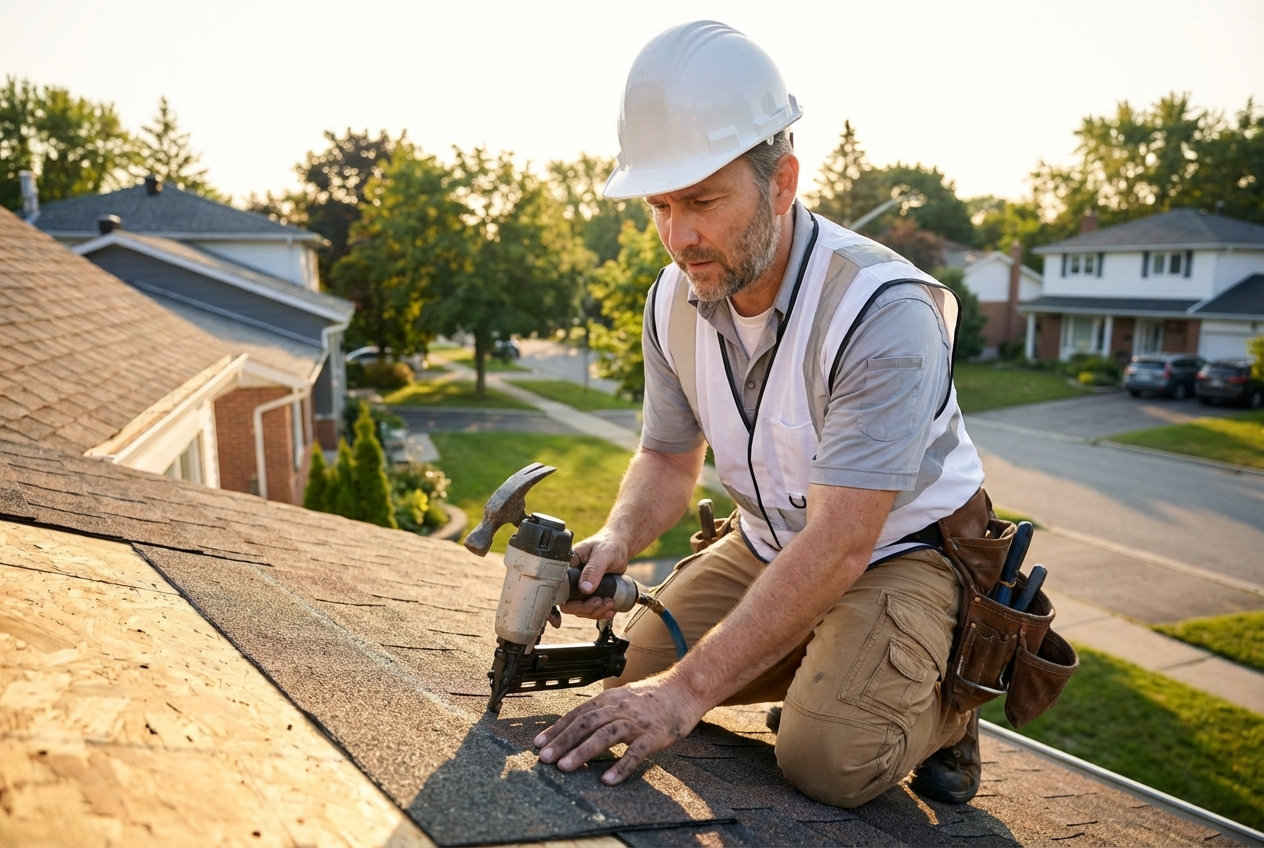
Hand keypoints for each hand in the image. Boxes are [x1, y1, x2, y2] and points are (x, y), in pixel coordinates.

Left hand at [533, 677, 706, 784]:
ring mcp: (636, 722)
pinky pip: (635, 752)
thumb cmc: (652, 698)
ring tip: (565, 767)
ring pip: (605, 735)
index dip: (557, 728)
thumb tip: (578, 725)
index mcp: (609, 700)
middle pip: (586, 723)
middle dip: (562, 741)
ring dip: (582, 752)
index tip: (540, 743)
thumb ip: (603, 710)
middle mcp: (619, 708)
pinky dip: (620, 766)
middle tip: (544, 758)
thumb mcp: (623, 697)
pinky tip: (608, 780)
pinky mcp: (653, 735)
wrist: (684, 690)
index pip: (577, 714)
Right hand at [554, 533, 628, 623]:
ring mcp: (580, 588)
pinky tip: (610, 609)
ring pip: (581, 609)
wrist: (620, 547)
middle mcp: (571, 579)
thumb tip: (585, 588)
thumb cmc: (609, 544)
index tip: (556, 621)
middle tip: (600, 602)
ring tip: (610, 603)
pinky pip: (591, 609)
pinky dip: (600, 612)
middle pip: (569, 604)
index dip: (553, 608)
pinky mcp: (590, 593)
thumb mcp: (602, 554)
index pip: (555, 589)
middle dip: (585, 608)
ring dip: (595, 611)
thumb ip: (593, 570)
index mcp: (567, 567)